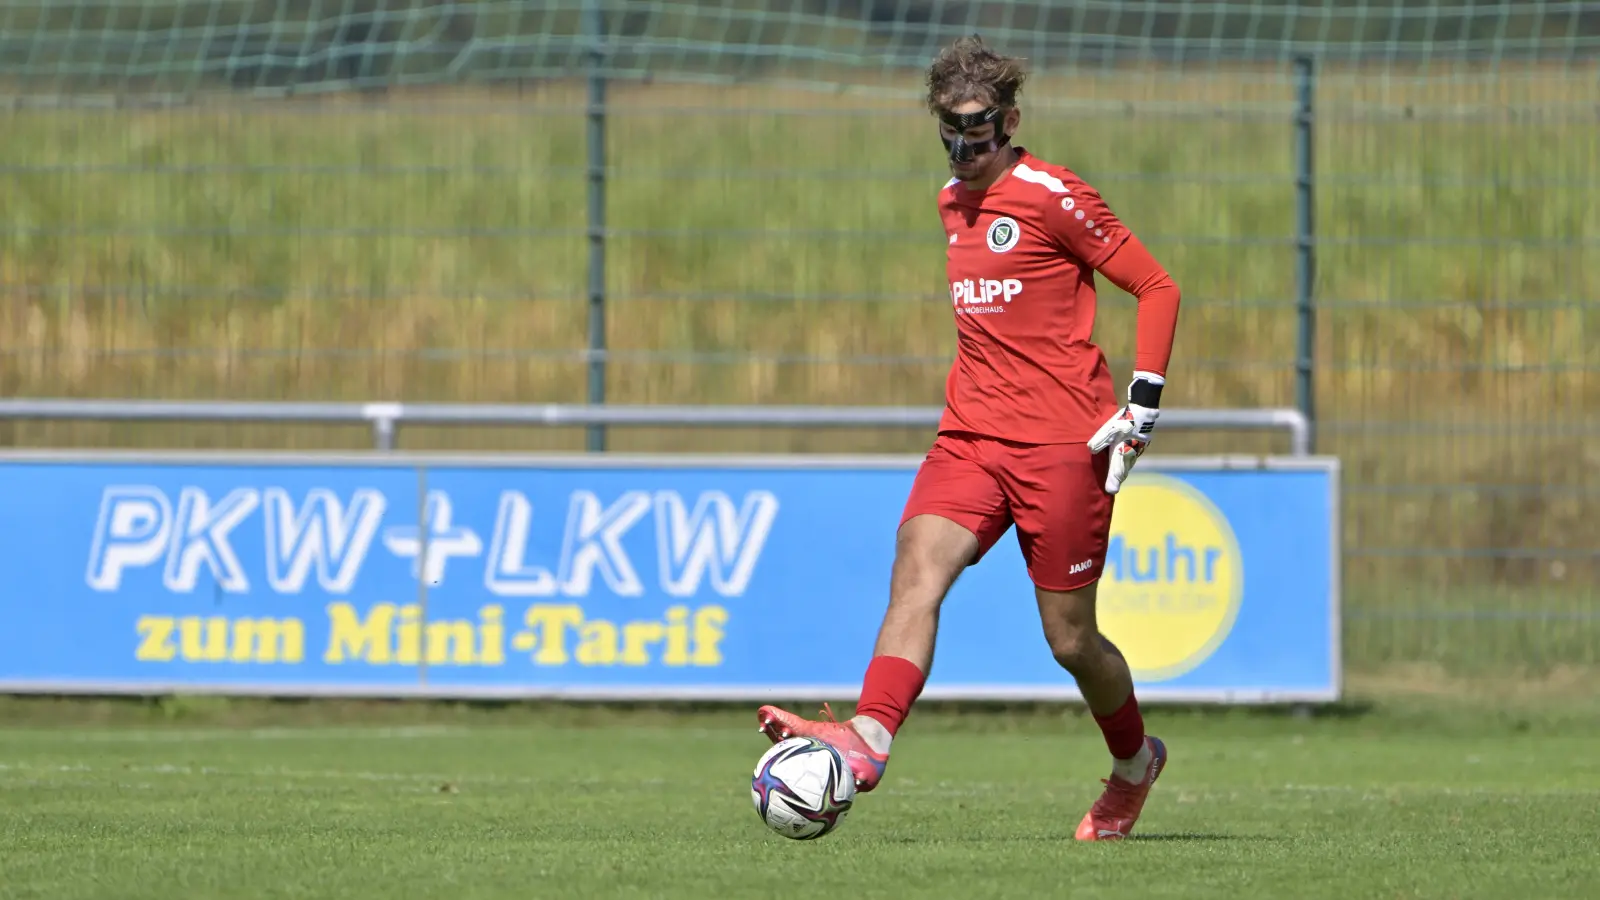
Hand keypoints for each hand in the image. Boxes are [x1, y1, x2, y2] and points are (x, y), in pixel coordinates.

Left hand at [1087, 373, 1163, 494]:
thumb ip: (1099, 441)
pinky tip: (1123, 463)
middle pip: (1123, 471)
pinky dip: (1126, 464)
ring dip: (1121, 472)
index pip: (1116, 471)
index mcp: (1122, 453)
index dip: (1113, 481)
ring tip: (1116, 479)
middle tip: (1112, 488)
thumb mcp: (1109, 429)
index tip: (1110, 491)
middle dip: (1117, 479)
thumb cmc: (1124, 421)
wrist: (1144, 412)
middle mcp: (1130, 455)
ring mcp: (1137, 451)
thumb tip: (1091, 450)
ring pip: (1128, 465)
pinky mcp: (1140, 446)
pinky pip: (1131, 458)